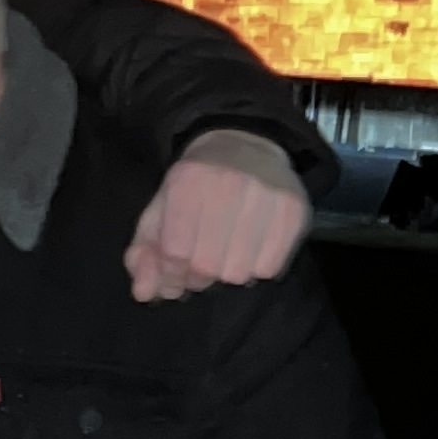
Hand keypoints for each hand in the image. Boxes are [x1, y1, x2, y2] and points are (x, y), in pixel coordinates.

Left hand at [124, 130, 311, 302]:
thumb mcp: (160, 209)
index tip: (175, 271)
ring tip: (226, 253)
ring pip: (239, 273)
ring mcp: (266, 197)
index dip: (171, 273)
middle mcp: (228, 184)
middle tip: (201, 264)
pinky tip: (250, 248)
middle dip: (198, 276)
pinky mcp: (294, 211)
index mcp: (187, 181)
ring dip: (227, 273)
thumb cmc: (195, 185)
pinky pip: (269, 269)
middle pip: (208, 266)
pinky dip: (256, 268)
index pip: (175, 252)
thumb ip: (144, 253)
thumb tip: (143, 293)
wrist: (246, 145)